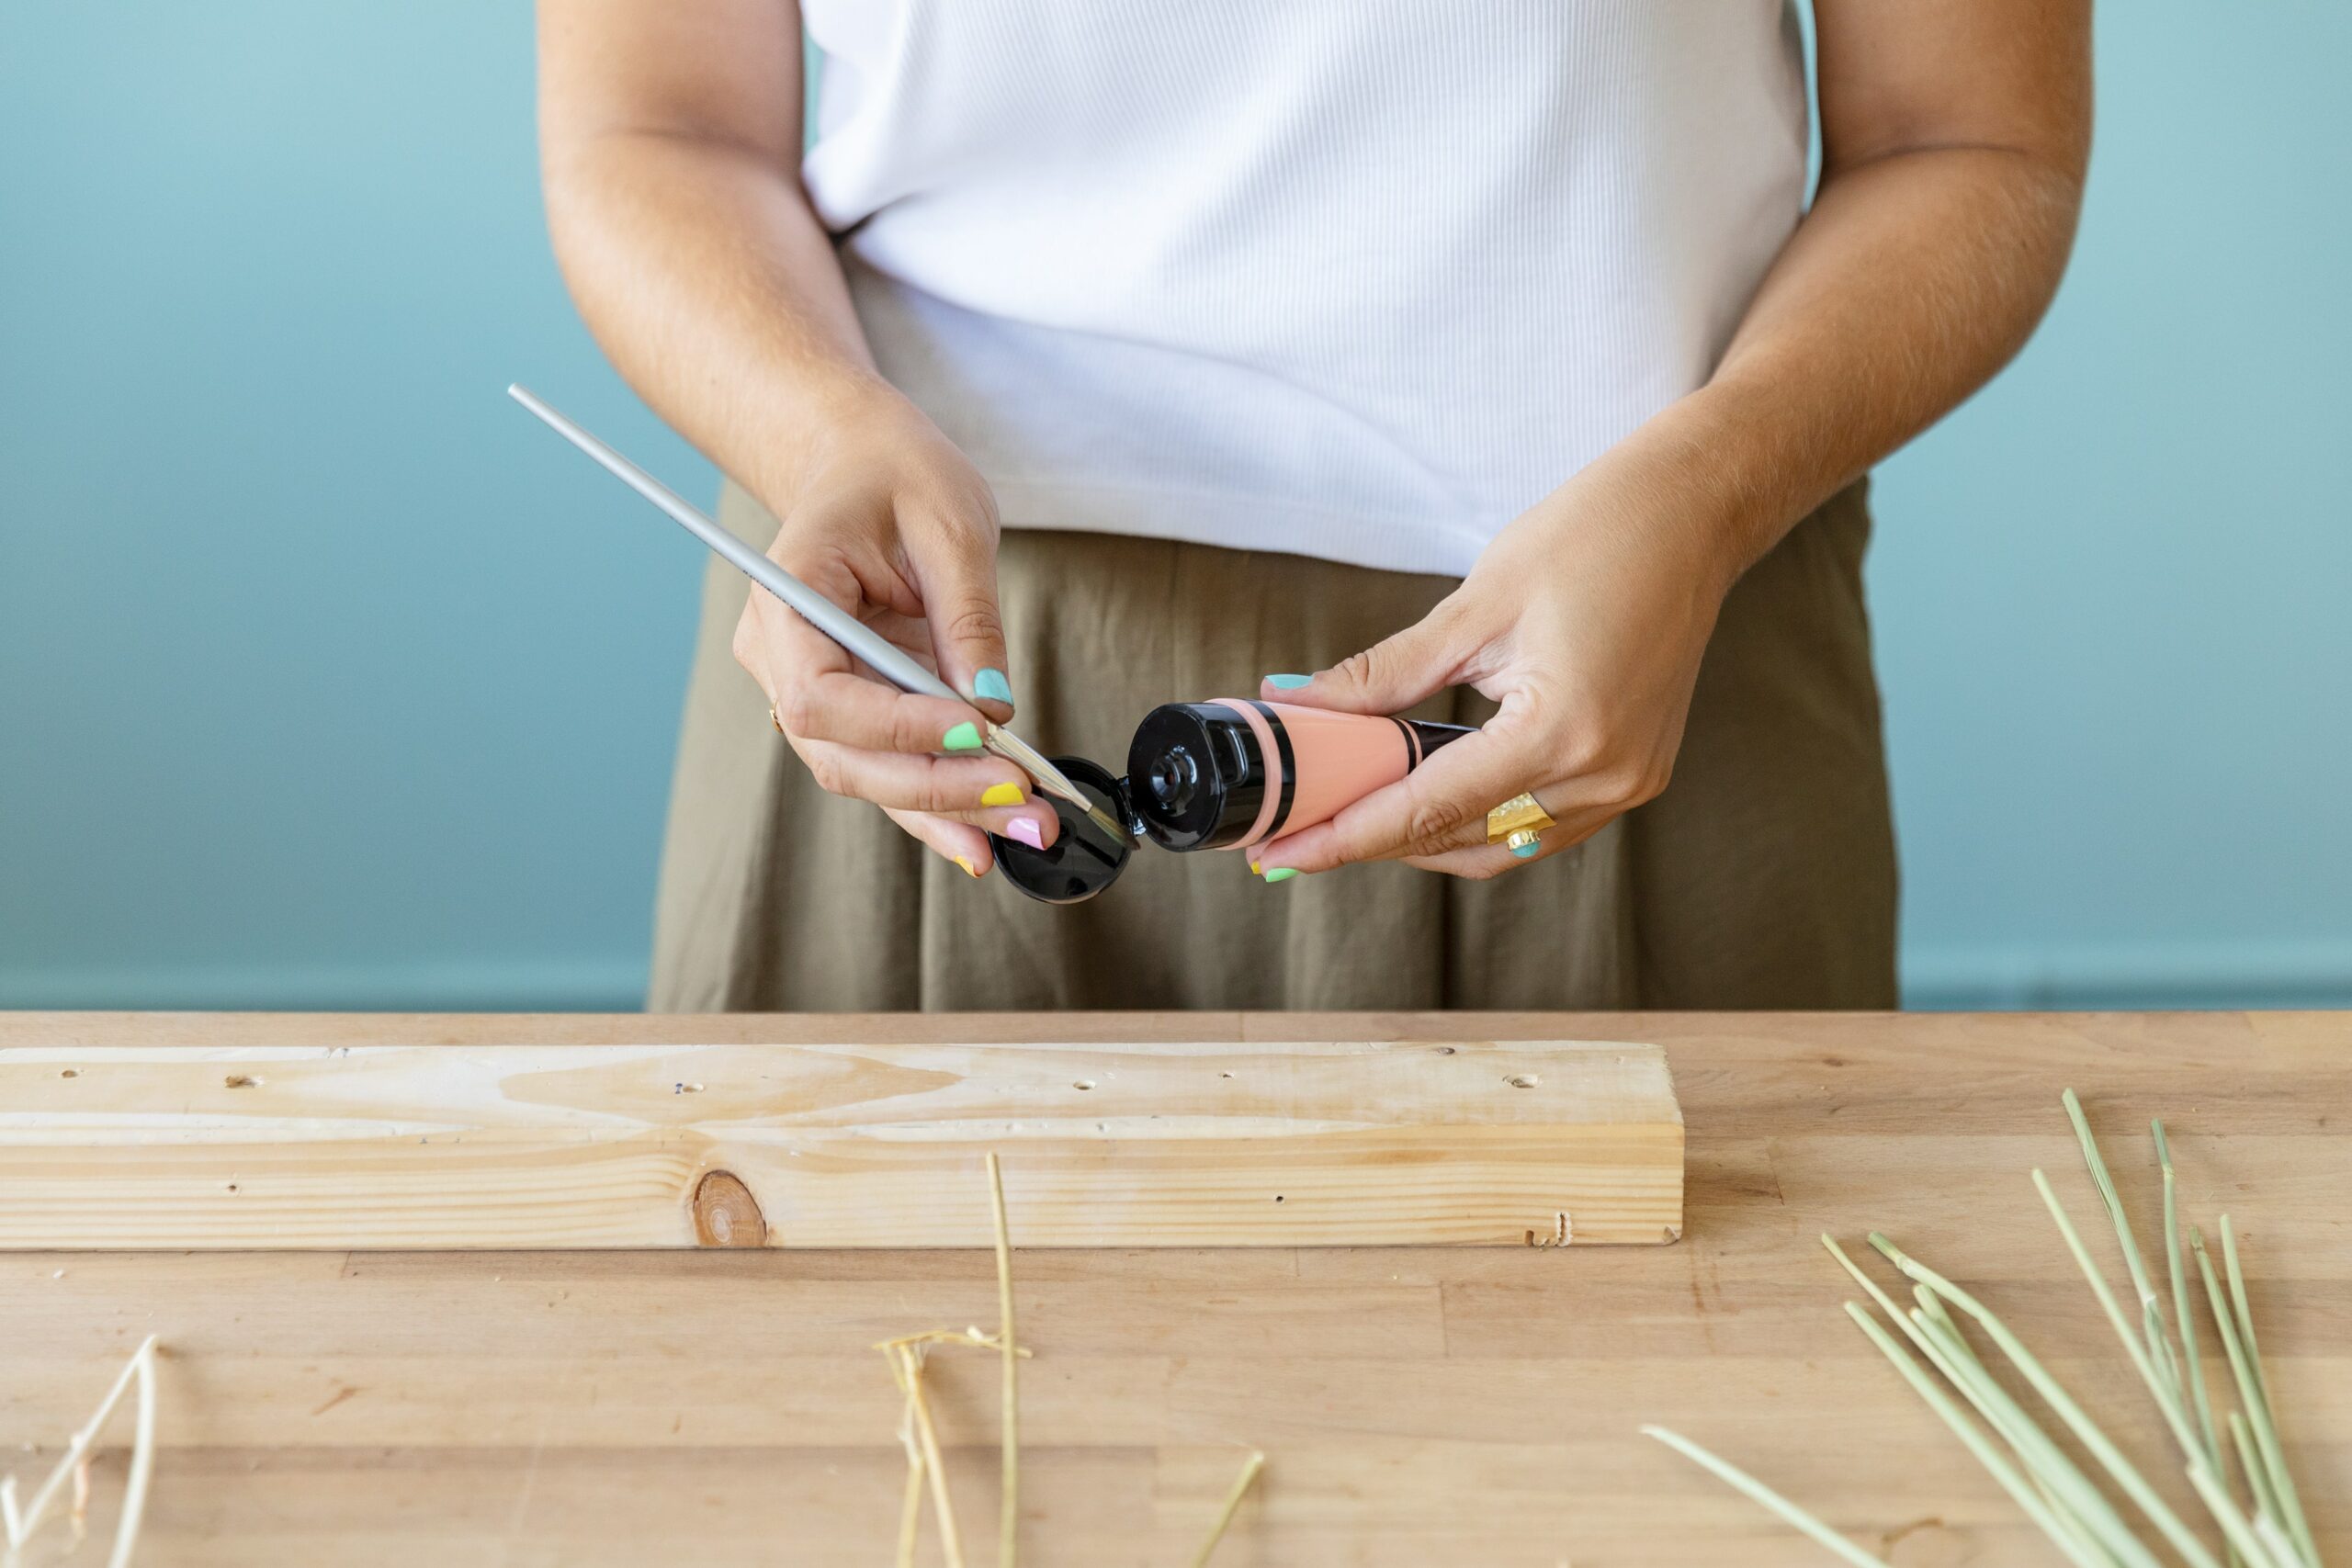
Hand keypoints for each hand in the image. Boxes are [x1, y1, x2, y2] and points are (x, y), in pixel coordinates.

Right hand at [733, 384, 1059, 876]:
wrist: (860, 461)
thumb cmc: (894, 473)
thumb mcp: (949, 525)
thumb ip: (968, 618)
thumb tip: (992, 705)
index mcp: (789, 596)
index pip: (824, 696)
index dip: (899, 729)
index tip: (980, 733)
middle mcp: (781, 656)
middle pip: (843, 754)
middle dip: (935, 788)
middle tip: (1020, 800)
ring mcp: (809, 688)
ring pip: (866, 775)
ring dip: (945, 810)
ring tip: (1023, 829)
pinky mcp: (851, 707)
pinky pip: (887, 767)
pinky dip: (937, 804)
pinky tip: (983, 840)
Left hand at [1250, 463, 1738, 879]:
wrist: (1694, 513)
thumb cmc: (1596, 536)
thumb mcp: (1475, 604)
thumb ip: (1383, 674)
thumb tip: (1300, 706)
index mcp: (1561, 730)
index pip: (1430, 806)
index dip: (1348, 833)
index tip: (1285, 850)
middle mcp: (1603, 774)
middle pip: (1460, 837)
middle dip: (1374, 838)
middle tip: (1298, 831)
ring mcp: (1627, 783)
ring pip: (1500, 847)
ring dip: (1425, 839)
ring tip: (1351, 818)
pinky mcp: (1635, 775)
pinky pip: (1541, 828)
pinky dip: (1478, 822)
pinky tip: (1426, 799)